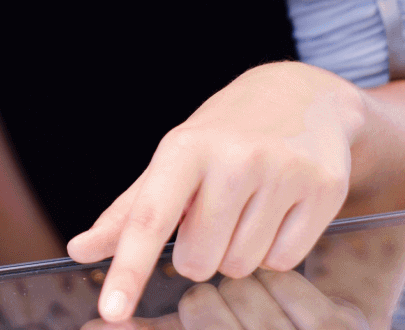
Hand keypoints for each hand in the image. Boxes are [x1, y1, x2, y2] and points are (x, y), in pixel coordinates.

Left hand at [68, 62, 365, 321]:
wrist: (301, 95)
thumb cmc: (224, 134)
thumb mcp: (174, 159)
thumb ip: (129, 212)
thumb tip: (80, 251)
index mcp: (185, 148)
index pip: (149, 219)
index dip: (129, 270)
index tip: (111, 311)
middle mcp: (234, 158)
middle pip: (198, 260)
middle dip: (199, 252)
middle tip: (212, 214)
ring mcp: (282, 172)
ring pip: (241, 265)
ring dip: (237, 252)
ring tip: (247, 208)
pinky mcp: (324, 189)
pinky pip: (283, 261)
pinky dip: (274, 250)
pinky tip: (277, 212)